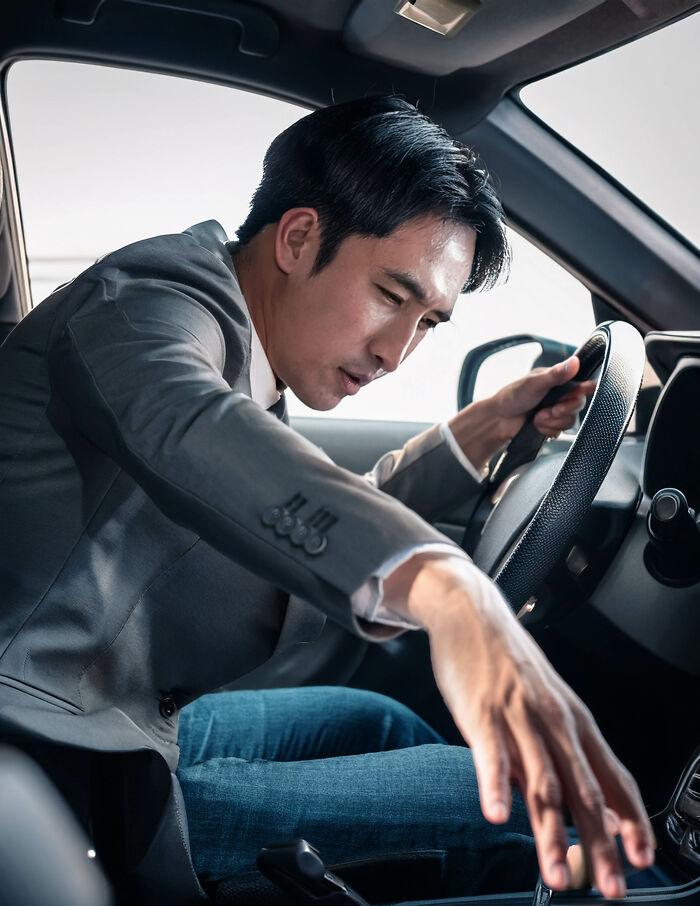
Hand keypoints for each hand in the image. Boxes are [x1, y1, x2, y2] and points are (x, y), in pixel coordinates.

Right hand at [383, 553, 655, 898]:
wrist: (472, 613)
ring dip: (550, 834)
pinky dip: (495, 786)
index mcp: (575, 722)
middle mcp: (554, 721)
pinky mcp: (482, 711)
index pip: (615, 778)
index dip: (632, 821)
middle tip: (610, 887)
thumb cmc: (509, 663)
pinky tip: (496, 813)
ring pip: (541, 781)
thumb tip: (594, 806)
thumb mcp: (549, 706)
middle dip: (599, 844)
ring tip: (555, 874)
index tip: (642, 858)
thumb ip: (568, 757)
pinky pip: (490, 753)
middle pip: (584, 791)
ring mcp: (519, 716)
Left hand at [495, 354, 596, 439]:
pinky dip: (549, 430)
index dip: (585, 390)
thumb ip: (556, 374)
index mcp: (558, 380)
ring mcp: (557, 410)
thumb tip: (575, 362)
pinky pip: (561, 432)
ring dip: (552, 422)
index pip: (584, 383)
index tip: (576, 394)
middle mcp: (560, 395)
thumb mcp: (534, 383)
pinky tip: (537, 426)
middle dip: (562, 410)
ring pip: (570, 420)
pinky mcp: (552, 425)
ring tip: (537, 418)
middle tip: (549, 410)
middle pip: (578, 405)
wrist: (498, 420)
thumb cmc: (512, 396)